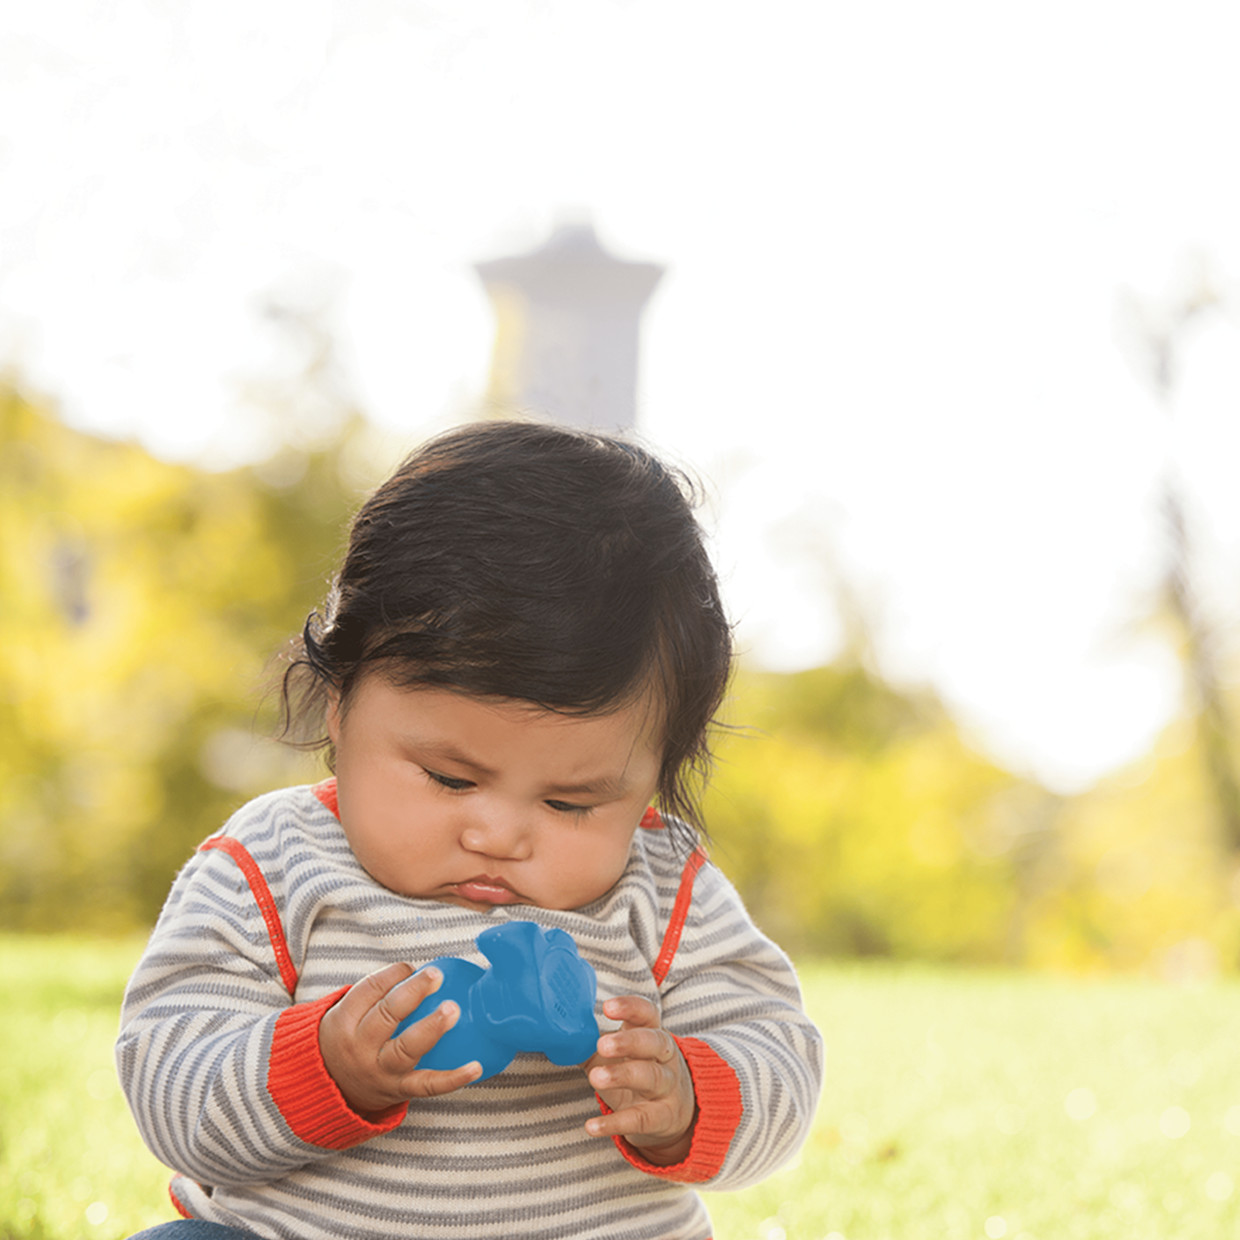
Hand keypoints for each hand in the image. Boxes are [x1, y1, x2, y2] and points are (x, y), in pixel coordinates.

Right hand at [319, 962, 481, 1114]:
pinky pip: (427, 1086)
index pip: (368, 990)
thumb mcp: (347, 1014)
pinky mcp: (399, 1091)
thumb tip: (420, 968)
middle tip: (436, 976)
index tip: (412, 966)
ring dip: (432, 1028)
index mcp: (344, 1021)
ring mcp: (380, 1072)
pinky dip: (453, 1078)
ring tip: (452, 1010)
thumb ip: (377, 992)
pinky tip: (475, 1067)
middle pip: (386, 1016)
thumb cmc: (349, 1039)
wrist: (331, 1090)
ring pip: (407, 1049)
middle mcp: (360, 1047)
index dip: (393, 974)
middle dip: (412, 993)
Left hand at [583, 996, 696, 1164]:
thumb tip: (553, 1033)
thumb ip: (588, 1043)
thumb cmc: (636, 1072)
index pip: (647, 1014)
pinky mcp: (662, 1117)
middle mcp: (664, 1057)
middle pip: (653, 1042)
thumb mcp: (618, 1055)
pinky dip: (615, 1123)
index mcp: (651, 1033)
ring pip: (650, 1077)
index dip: (630, 1008)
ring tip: (595, 1078)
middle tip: (602, 1044)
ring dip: (622, 1076)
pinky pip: (640, 1119)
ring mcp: (666, 1087)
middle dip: (628, 1042)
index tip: (608, 1007)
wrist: (673, 1113)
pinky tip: (592, 1125)